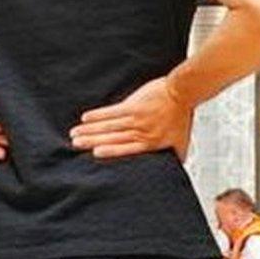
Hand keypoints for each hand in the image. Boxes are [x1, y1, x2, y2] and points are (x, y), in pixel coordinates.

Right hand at [70, 76, 193, 159]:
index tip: (95, 153)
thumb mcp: (181, 140)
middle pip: (112, 138)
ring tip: (76, 133)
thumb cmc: (182, 114)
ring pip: (108, 127)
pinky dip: (98, 115)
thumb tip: (179, 165)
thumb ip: (176, 155)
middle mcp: (140, 132)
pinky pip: (112, 112)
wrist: (184, 93)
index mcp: (150, 142)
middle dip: (92, 142)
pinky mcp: (132, 105)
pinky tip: (86, 118)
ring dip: (90, 130)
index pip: (126, 149)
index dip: (109, 151)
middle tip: (76, 145)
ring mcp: (135, 119)